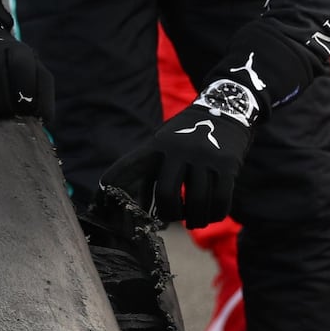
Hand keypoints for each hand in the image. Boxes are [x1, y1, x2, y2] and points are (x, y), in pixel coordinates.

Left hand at [101, 100, 253, 228]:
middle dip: (170, 214)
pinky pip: (220, 200)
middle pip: (168, 194)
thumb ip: (149, 172)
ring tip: (193, 222)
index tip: (102, 205)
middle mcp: (179, 149)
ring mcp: (205, 157)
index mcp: (157, 145)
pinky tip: (210, 216)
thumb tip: (140, 208)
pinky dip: (214, 215)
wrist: (226, 108)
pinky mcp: (227, 165)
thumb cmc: (186, 134)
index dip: (113, 186)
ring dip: (195, 220)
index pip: (129, 167)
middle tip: (173, 219)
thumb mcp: (163, 143)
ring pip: (197, 202)